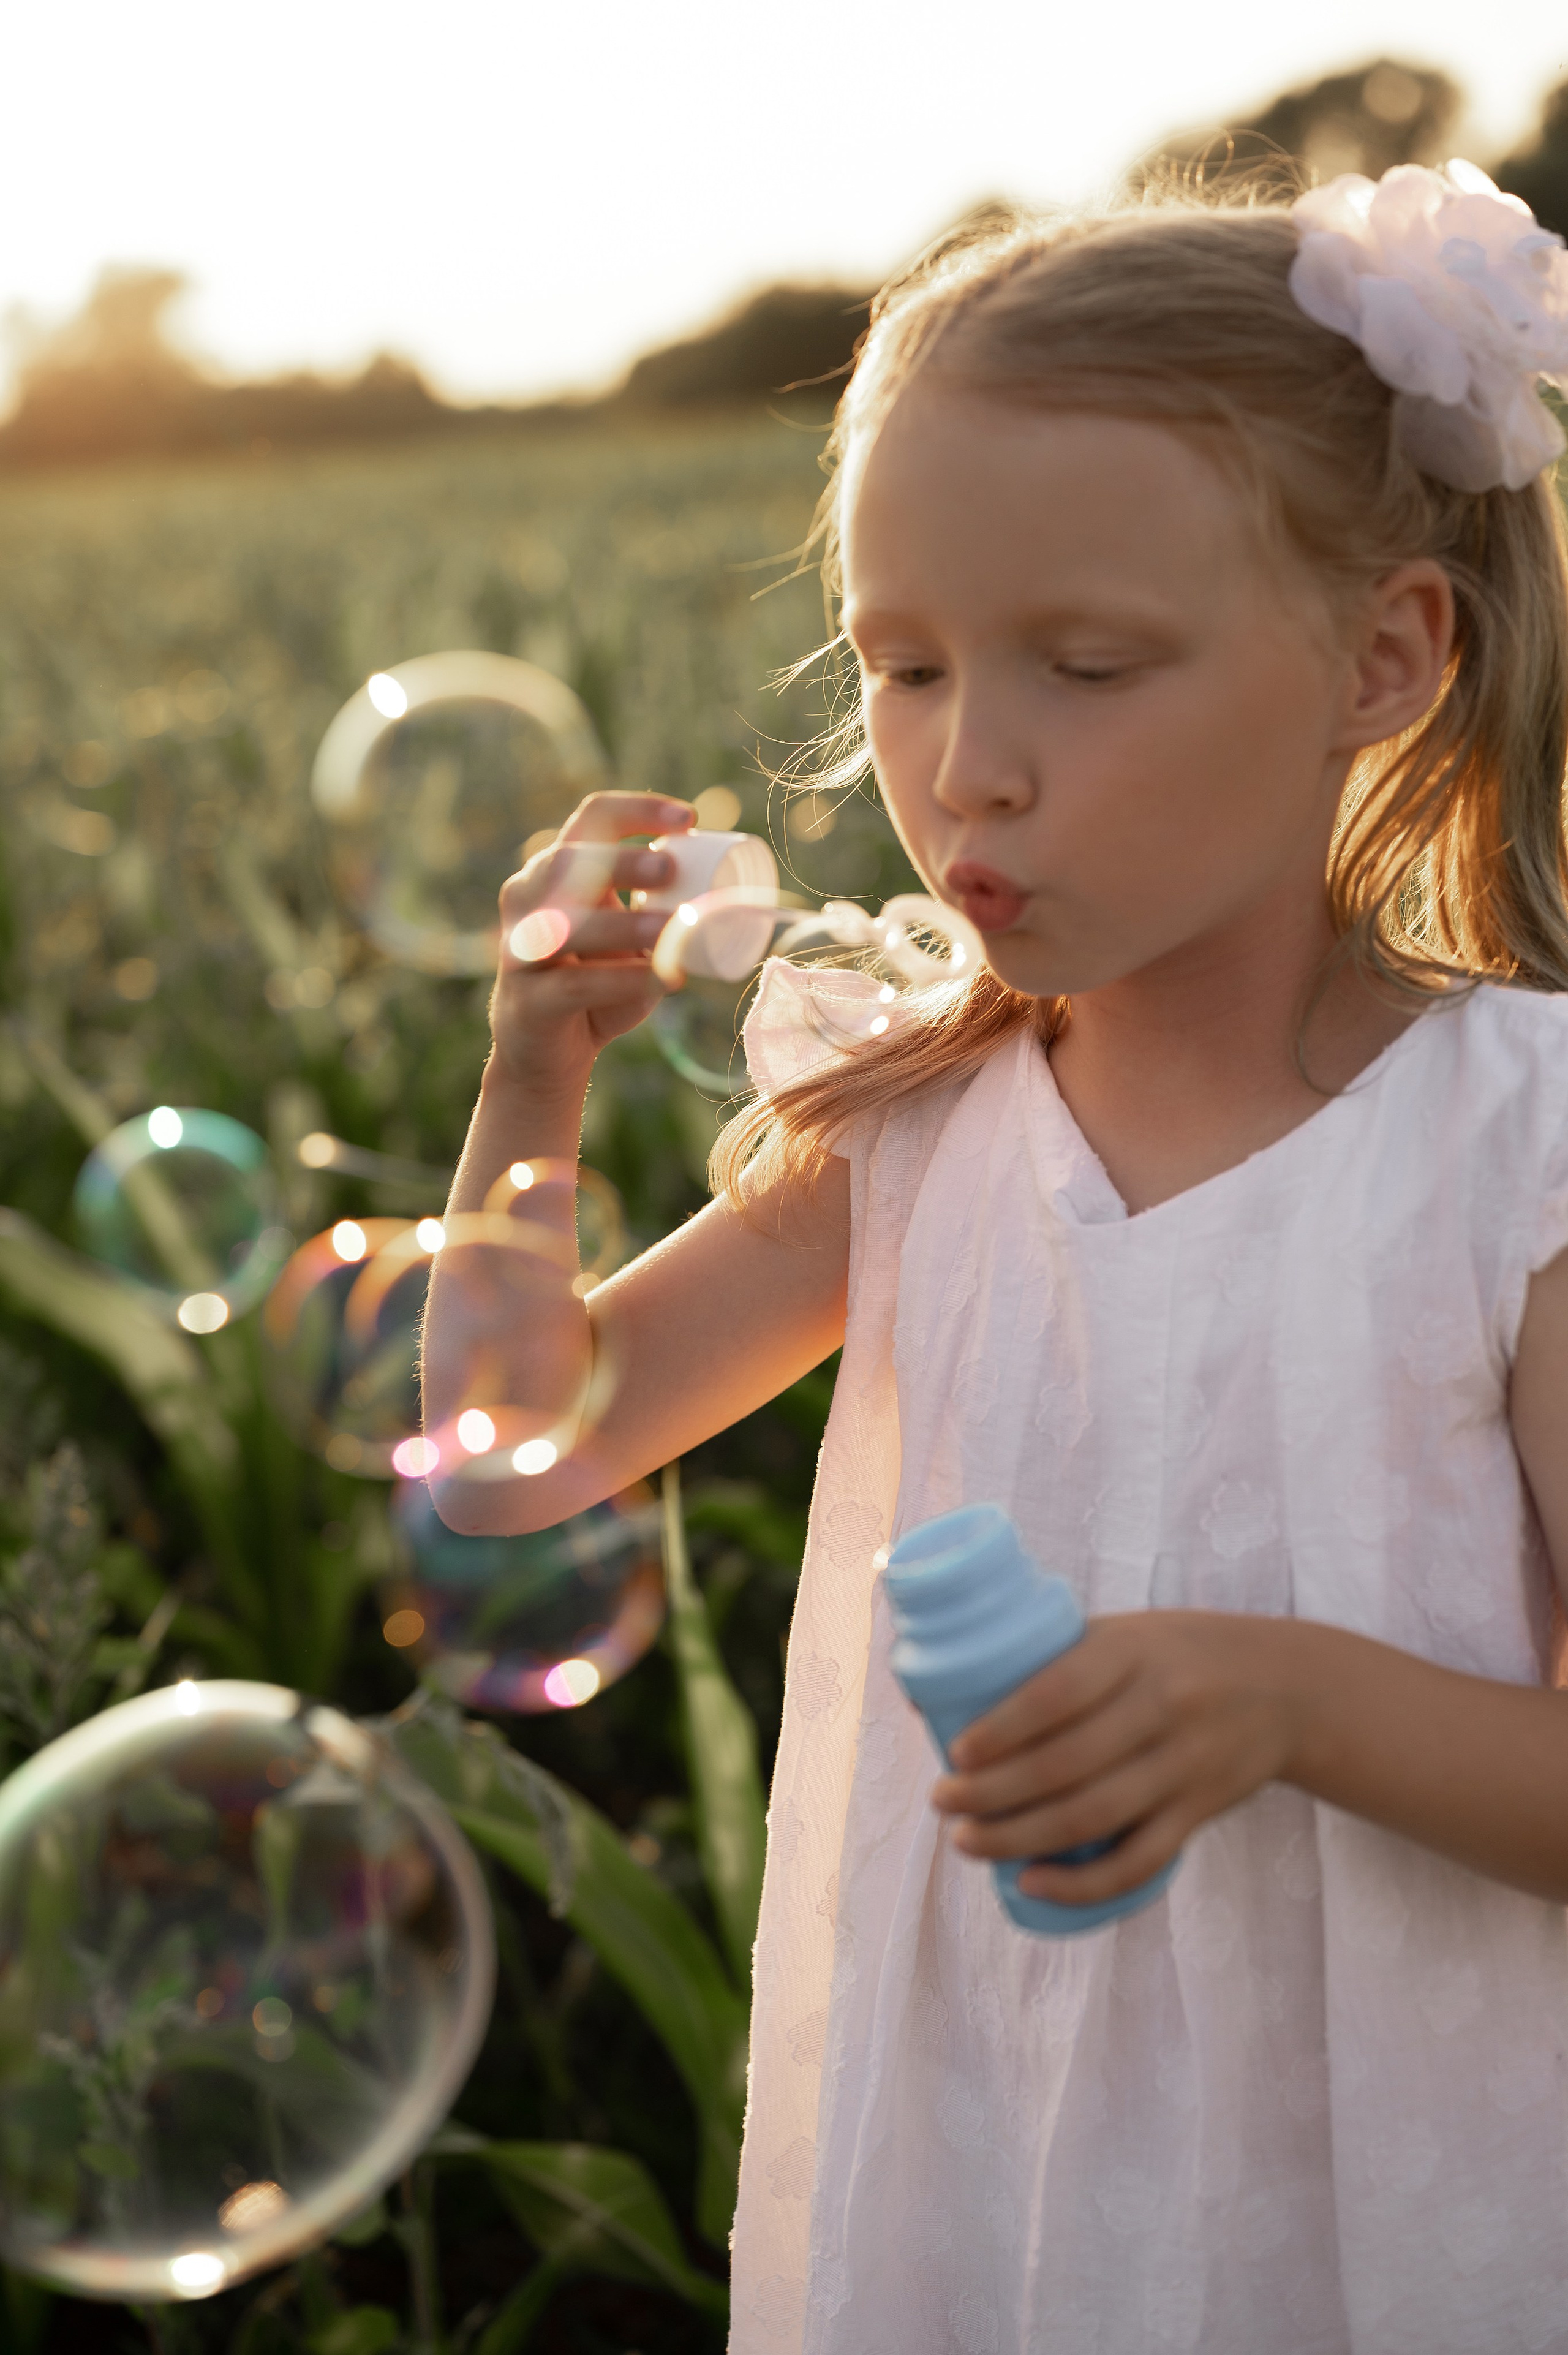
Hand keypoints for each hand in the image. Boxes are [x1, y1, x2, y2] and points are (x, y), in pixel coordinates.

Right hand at [489, 791, 692, 1099]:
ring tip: (671, 928)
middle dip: (621, 861)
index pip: (591, 819)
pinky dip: (622, 979)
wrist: (548, 1055)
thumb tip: (732, 899)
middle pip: (568, 862)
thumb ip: (664, 914)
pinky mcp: (527, 1001)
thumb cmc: (597, 986)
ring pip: (565, 924)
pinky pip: (574, 984)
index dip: (637, 810)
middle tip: (670, 869)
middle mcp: (529, 899)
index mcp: (558, 871)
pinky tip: (662, 977)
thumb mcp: (632, 942)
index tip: (689, 819)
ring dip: (622, 924)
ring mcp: (520, 950)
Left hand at [931, 1610, 1303, 1904]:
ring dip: (1021, 1838)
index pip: (1059, 1692)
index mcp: (1133, 1652)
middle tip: (943, 1802)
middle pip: (1066, 1764)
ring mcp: (1185, 1765)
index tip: (955, 1751)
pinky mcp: (1200, 1811)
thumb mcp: (1122, 1634)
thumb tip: (929, 1695)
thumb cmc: (1175, 1654)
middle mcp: (1163, 1707)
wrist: (1287, 1688)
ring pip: (1094, 1815)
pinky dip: (1083, 1881)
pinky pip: (1140, 1860)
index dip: (1002, 1728)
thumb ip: (1047, 1660)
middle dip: (993, 1792)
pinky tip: (1032, 1884)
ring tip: (967, 1842)